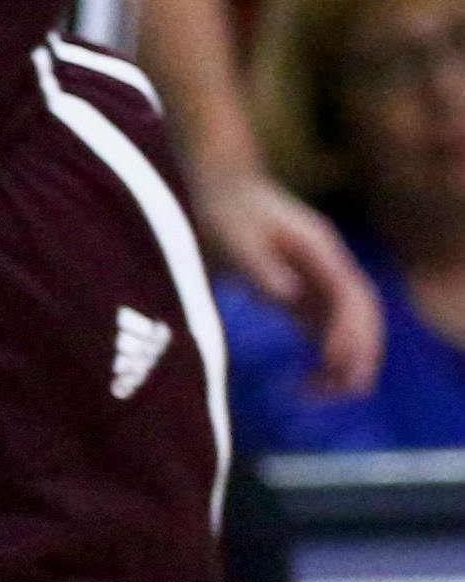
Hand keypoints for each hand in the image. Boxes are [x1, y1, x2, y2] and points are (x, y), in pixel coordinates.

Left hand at [194, 160, 383, 399]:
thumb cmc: (224, 208)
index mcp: (320, 250)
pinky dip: (323, 357)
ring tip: (317, 395)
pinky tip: (307, 383)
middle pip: (362, 316)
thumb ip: (261, 265)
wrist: (219, 186)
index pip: (351, 296)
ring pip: (346, 327)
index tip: (334, 362)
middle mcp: (329, 267)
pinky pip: (324, 330)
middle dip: (358, 354)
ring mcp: (319, 280)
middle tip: (340, 392)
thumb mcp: (235, 234)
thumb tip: (289, 296)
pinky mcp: (302, 292)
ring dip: (343, 361)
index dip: (349, 331)